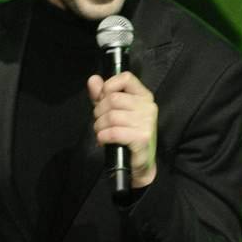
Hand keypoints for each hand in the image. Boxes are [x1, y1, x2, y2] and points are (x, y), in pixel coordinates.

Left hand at [88, 72, 157, 187]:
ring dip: (99, 126)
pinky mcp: (142, 138)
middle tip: (100, 122)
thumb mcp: (112, 111)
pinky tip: (104, 140)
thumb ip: (102, 95)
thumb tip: (93, 80)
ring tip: (102, 133)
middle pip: (113, 99)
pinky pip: (114, 132)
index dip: (108, 87)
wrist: (138, 163)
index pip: (126, 78)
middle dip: (99, 112)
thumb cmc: (126, 135)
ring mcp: (147, 122)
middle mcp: (148, 106)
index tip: (102, 99)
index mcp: (144, 96)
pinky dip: (103, 136)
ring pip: (111, 116)